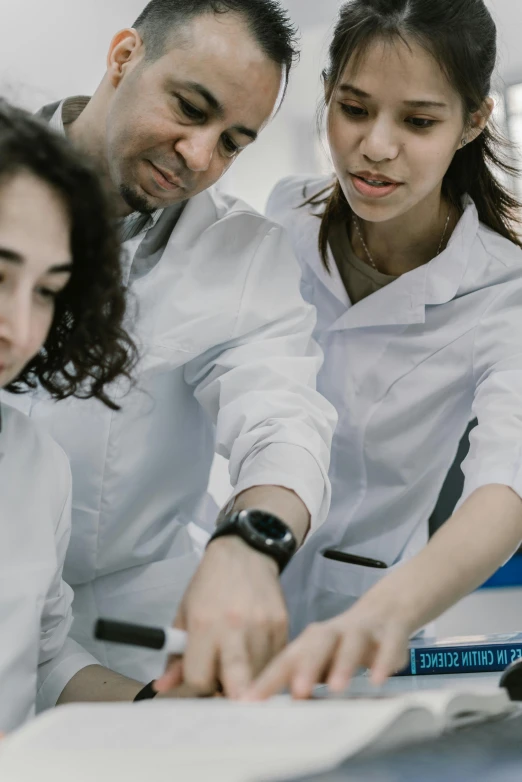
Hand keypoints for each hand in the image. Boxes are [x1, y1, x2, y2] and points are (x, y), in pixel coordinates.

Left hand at [154, 536, 287, 698]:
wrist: (244, 553)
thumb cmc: (209, 585)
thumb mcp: (184, 614)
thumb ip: (175, 654)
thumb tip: (163, 688)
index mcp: (204, 625)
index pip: (199, 680)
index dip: (197, 686)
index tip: (200, 680)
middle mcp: (235, 628)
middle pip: (236, 688)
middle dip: (230, 698)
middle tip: (225, 692)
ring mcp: (262, 628)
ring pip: (259, 679)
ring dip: (249, 683)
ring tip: (240, 668)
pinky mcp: (283, 625)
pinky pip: (276, 662)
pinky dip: (266, 667)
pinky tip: (256, 654)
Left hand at [243, 597, 413, 699]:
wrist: (384, 612)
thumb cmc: (342, 645)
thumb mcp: (321, 660)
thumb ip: (302, 680)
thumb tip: (280, 710)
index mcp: (311, 641)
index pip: (287, 660)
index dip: (269, 679)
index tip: (251, 702)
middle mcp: (334, 633)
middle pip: (317, 644)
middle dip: (307, 667)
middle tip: (298, 692)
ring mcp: (362, 632)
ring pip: (351, 643)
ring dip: (343, 664)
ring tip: (337, 689)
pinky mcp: (389, 634)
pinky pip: (387, 646)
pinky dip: (383, 662)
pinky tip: (378, 681)